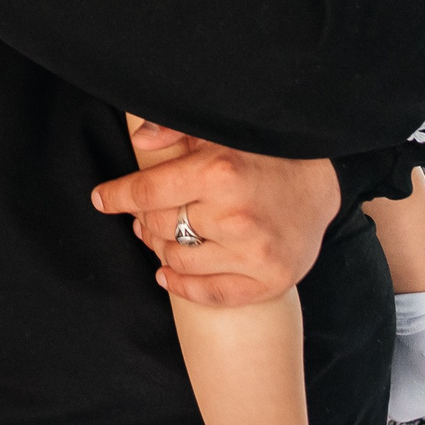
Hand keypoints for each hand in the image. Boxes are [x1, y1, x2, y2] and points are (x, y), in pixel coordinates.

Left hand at [90, 131, 339, 306]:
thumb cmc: (265, 155)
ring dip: (161, 249)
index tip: (102, 198)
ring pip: (177, 260)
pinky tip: (168, 274)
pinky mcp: (269, 281)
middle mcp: (235, 216)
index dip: (117, 195)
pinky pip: (210, 293)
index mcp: (219, 172)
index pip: (147, 191)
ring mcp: (254, 253)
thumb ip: (176, 131)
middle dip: (144, 219)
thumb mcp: (220, 132)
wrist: (321, 186)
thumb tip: (140, 139)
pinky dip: (183, 286)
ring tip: (163, 236)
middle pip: (159, 226)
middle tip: (146, 214)